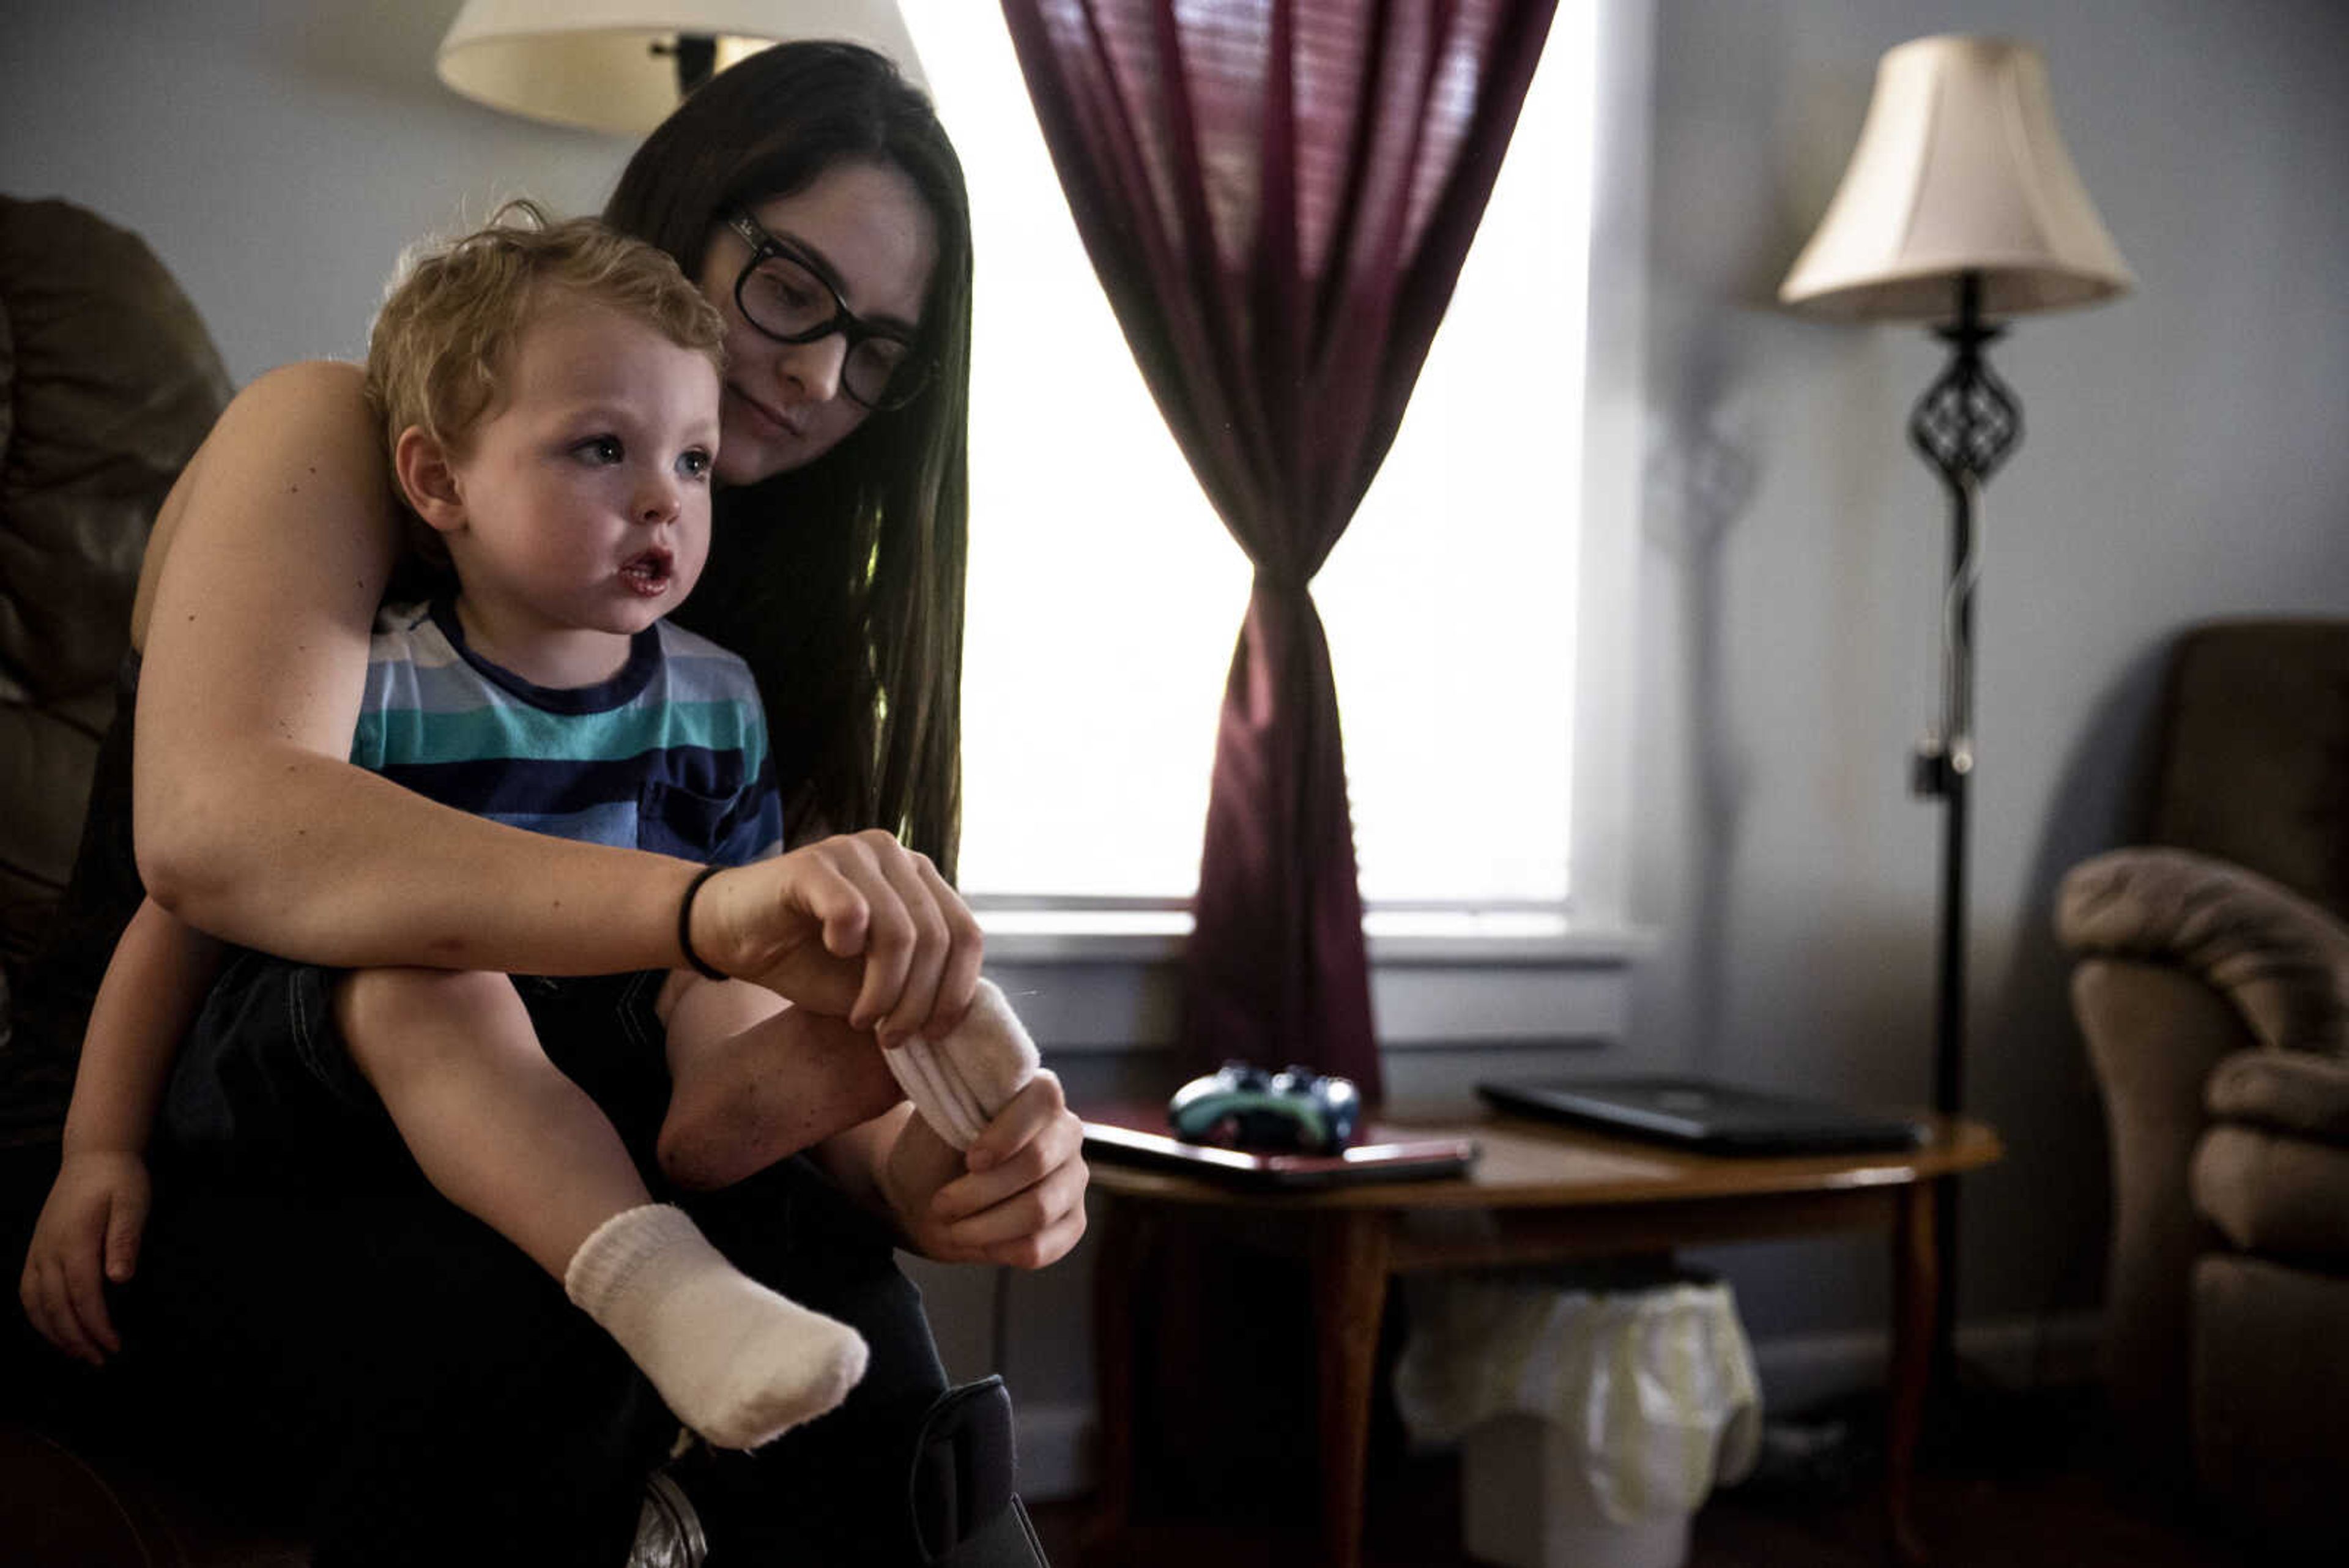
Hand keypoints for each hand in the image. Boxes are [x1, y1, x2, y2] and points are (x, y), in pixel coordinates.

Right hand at [19, 1149, 149, 1365]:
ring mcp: (37, 1251)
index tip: (114, 1346)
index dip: (96, 1326)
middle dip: (77, 1339)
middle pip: (57, 1307)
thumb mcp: (133, 1203)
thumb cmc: (119, 1180)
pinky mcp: (35, 1250)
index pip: (83, 1296)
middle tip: (100, 1361)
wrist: (94, 1155)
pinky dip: (37, 1317)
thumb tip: (120, 1279)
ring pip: (36, 1305)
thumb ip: (125, 1240)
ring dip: (55, 1334)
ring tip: (79, 1354)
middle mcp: (49, 1251)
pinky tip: (53, 1330)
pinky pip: (27, 1292)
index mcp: (74, 1242)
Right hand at [694, 831, 983, 1046]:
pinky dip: (848, 948)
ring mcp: (856, 853)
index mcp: (921, 880)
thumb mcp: (874, 982)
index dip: (957, 992)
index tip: (933, 1035)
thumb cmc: (806, 959)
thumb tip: (962, 1020)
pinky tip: (834, 958)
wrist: (732, 934)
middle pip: (938, 938)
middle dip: (919, 1002)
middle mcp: (896, 856)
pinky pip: (853, 911)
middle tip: (890, 1036)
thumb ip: (917, 986)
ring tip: (862, 1018)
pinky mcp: (815, 863)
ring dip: (885, 991)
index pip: (966, 935)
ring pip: (901, 933)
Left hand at [890, 1071, 1088, 1268]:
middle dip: (981, 1189)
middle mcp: (1066, 1133)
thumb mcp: (936, 1122)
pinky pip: (1043, 1246)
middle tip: (941, 1203)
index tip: (971, 1160)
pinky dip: (1001, 1250)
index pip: (1044, 1099)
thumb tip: (977, 1092)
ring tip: (952, 1227)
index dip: (1007, 1133)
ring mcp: (1074, 1179)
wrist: (930, 1198)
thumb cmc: (933, 1154)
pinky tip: (979, 1242)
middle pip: (1038, 1161)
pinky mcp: (1072, 1222)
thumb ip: (961, 1104)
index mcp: (1037, 1095)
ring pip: (1040, 1209)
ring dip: (985, 1226)